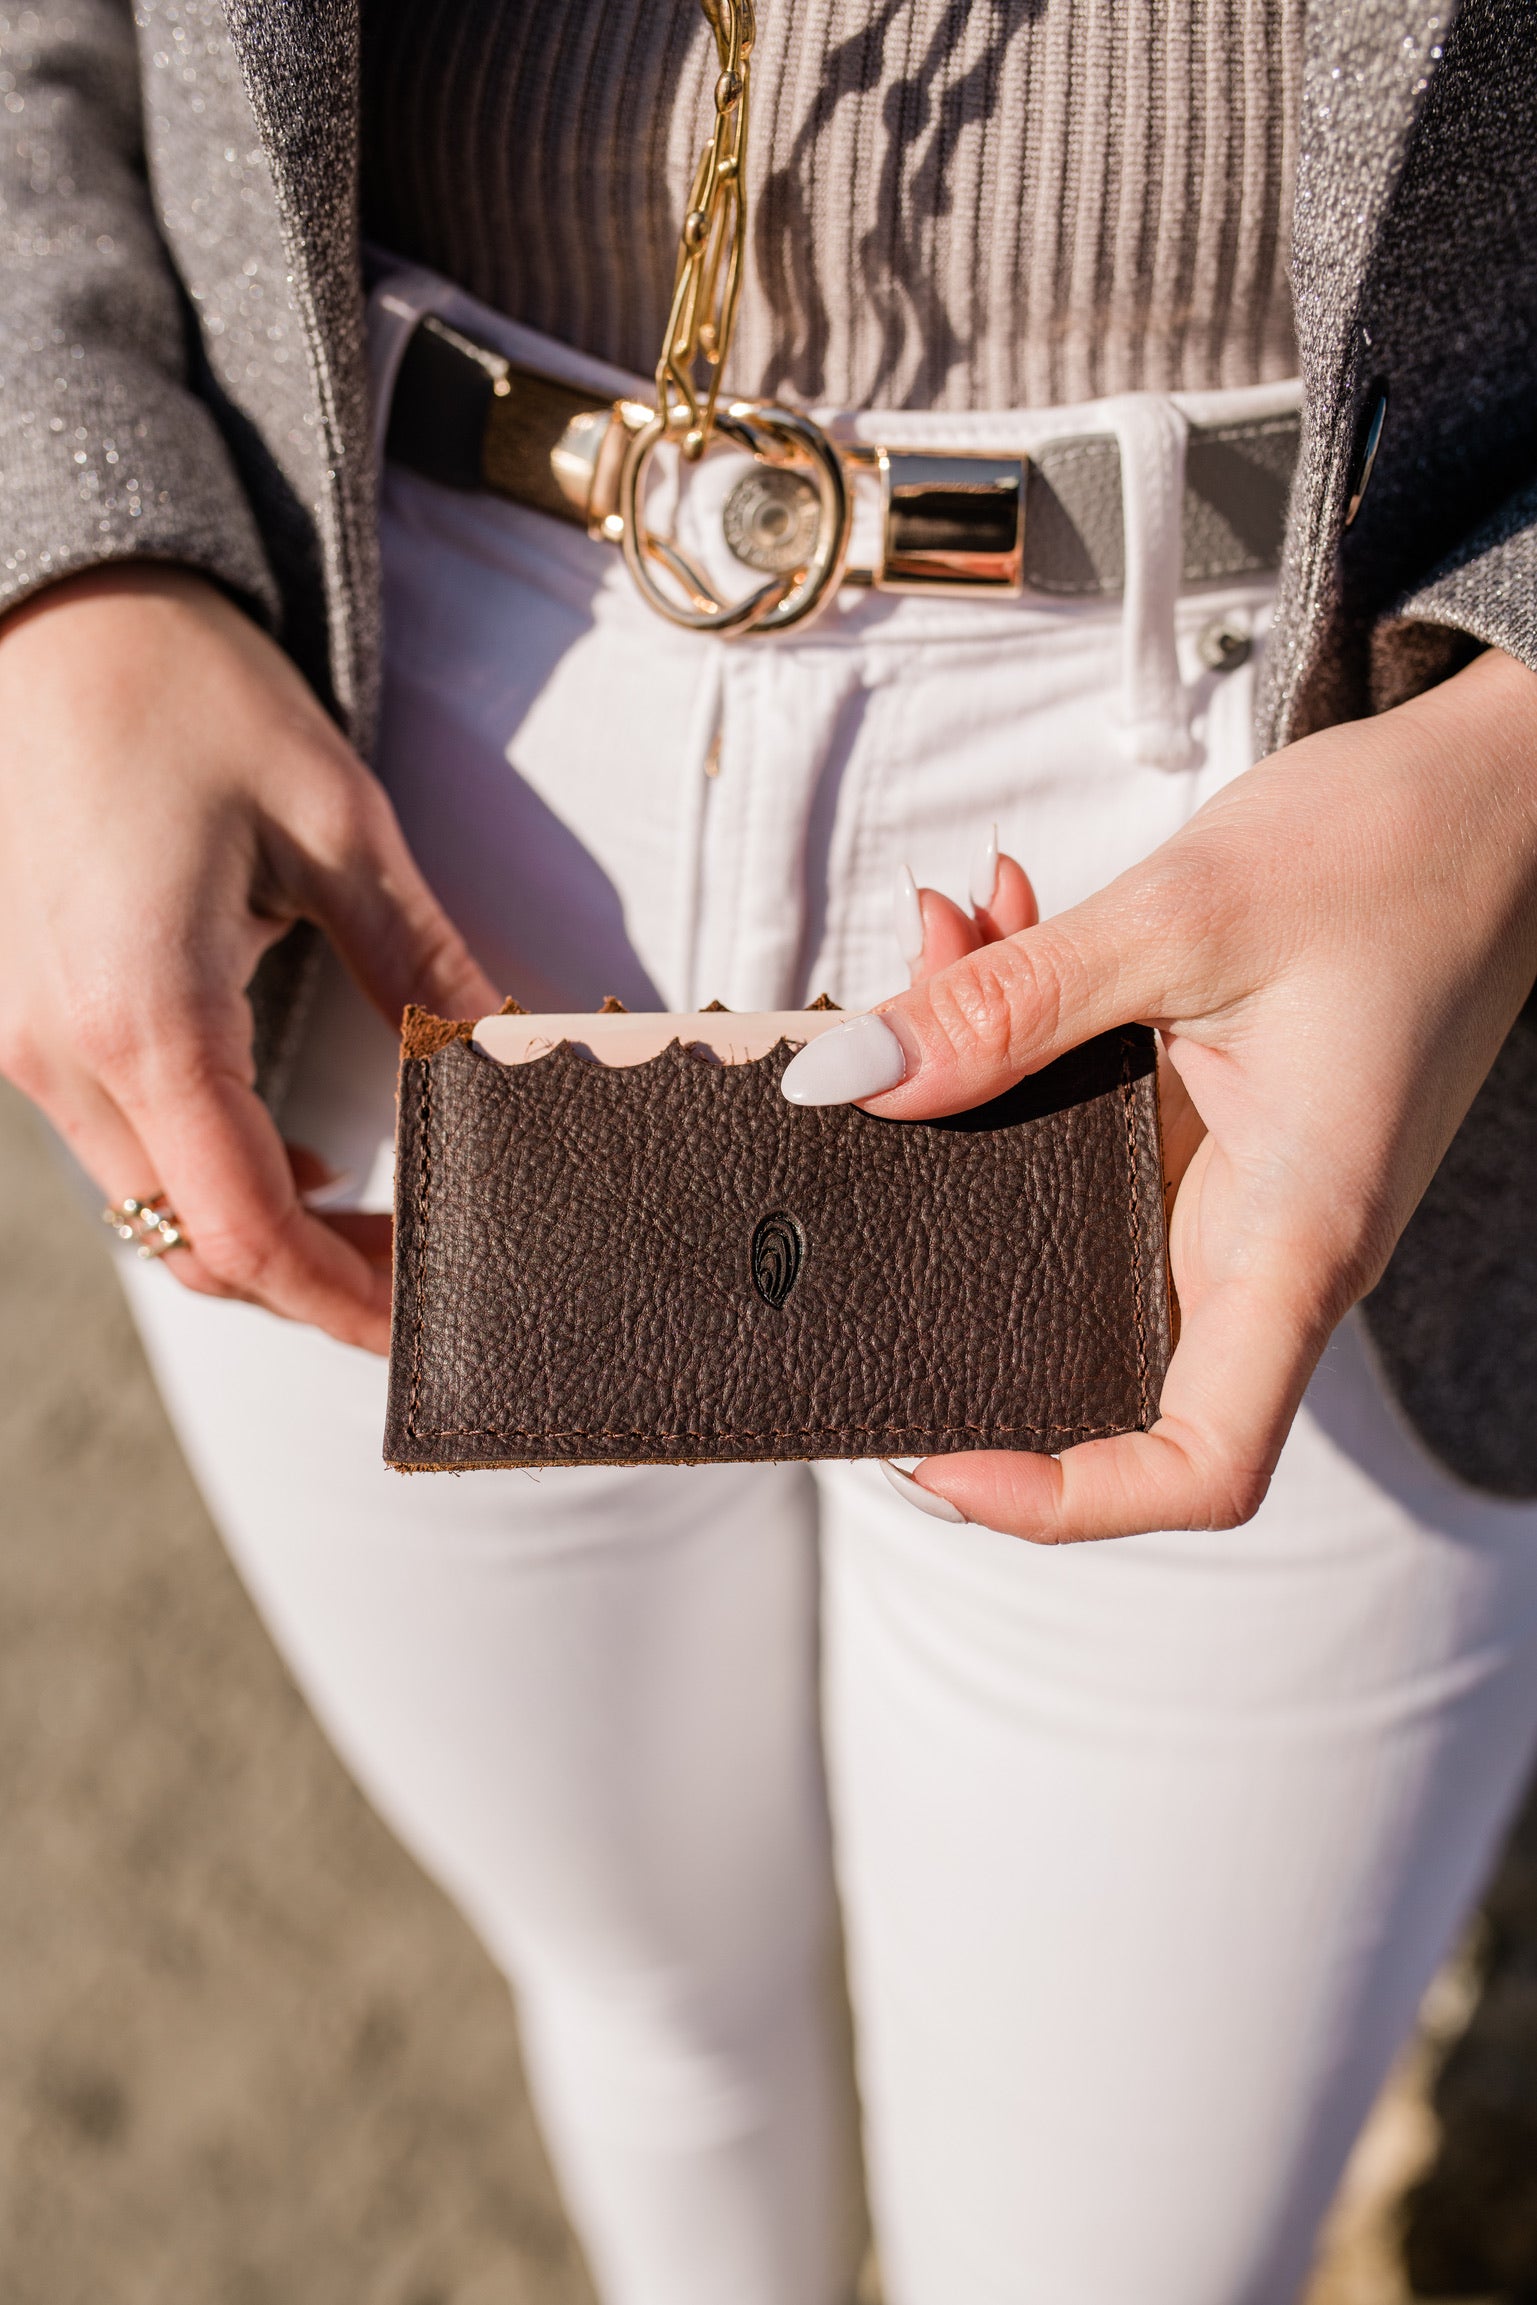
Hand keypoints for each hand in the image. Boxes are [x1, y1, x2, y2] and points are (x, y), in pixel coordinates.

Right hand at [0, 565, 497, 1351]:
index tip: (421, 1331)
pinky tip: (289, 1152)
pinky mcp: (25, 1013)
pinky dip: (208, 1175)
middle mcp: (64, 1052)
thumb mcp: (340, 829)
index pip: (247, 1230)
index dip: (340, 1302)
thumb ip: (425, 967)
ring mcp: (27, 1039)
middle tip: (429, 1268)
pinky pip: (119, 1143)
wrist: (54, 609)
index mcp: (147, 1017)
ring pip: (150, 1204)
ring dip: (262, 1233)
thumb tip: (515, 1055)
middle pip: (193, 1242)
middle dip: (314, 1281)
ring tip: (379, 1216)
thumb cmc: (189, 697)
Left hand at [785, 649, 1536, 1539]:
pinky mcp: (1216, 1131)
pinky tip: (987, 932)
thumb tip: (850, 1080)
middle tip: (863, 1153)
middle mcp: (1267, 1243)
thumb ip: (1011, 1007)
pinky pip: (1087, 1125)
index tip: (934, 1459)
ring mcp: (1239, 1191)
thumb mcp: (1187, 915)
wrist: (1498, 798)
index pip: (1201, 1463)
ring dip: (976, 1100)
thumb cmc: (1401, 855)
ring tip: (939, 954)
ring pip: (1066, 1213)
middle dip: (958, 1261)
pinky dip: (1022, 1042)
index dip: (1064, 1499)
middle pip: (1095, 1355)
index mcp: (1294, 1238)